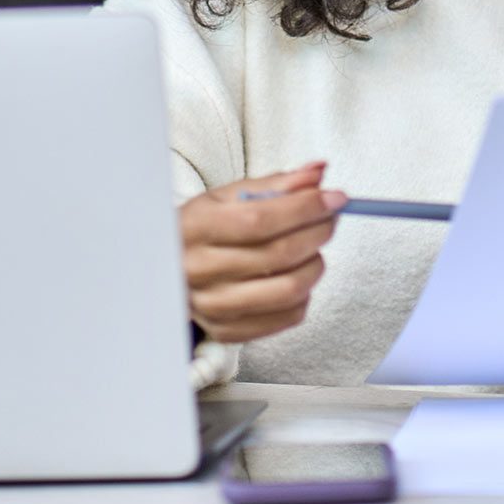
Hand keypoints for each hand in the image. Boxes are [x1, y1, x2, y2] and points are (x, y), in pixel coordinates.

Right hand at [179, 161, 346, 343]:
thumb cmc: (205, 227)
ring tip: (313, 247)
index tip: (335, 197)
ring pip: (288, 289)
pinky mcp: (227, 331)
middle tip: (330, 218)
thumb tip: (319, 173)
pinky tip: (298, 274)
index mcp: (196, 228)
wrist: (168, 268)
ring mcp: (213, 306)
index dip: (305, 208)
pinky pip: (286, 317)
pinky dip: (305, 294)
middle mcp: (200, 271)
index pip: (260, 220)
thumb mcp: (230, 196)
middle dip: (318, 231)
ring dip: (315, 264)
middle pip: (278, 255)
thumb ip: (277, 184)